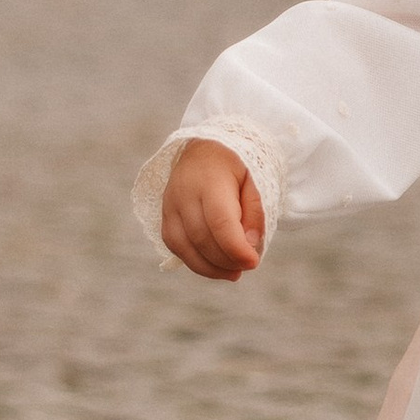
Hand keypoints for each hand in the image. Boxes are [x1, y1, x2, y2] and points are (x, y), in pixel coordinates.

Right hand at [160, 139, 264, 280]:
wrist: (205, 147)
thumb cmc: (235, 165)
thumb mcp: (255, 179)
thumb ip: (255, 211)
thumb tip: (249, 245)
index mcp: (210, 181)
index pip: (220, 222)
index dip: (236, 248)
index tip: (253, 262)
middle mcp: (184, 194)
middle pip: (202, 238)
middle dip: (226, 260)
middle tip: (247, 266)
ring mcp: (170, 205)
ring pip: (184, 247)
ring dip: (210, 267)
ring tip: (233, 273)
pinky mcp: (164, 216)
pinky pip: (174, 246)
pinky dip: (194, 261)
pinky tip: (214, 265)